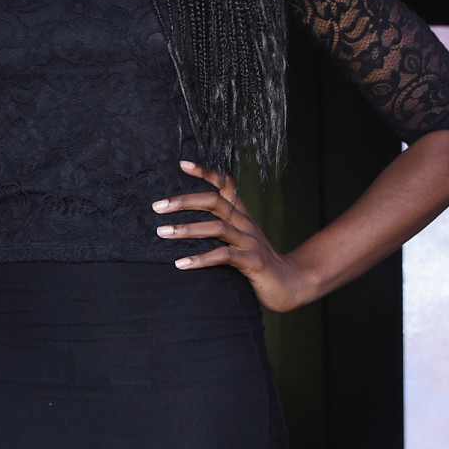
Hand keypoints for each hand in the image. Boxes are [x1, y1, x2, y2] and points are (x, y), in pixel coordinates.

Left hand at [152, 160, 311, 312]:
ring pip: (217, 227)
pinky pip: (224, 255)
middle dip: (185, 201)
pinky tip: (181, 263)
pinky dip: (201, 259)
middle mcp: (245, 223)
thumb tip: (183, 222)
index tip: (182, 164)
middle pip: (215, 202)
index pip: (225, 185)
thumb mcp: (239, 239)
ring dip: (187, 229)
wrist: (291, 284)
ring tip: (163, 232)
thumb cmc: (257, 262)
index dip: (206, 173)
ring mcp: (250, 241)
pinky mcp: (253, 261)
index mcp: (241, 215)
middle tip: (158, 206)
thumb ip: (218, 227)